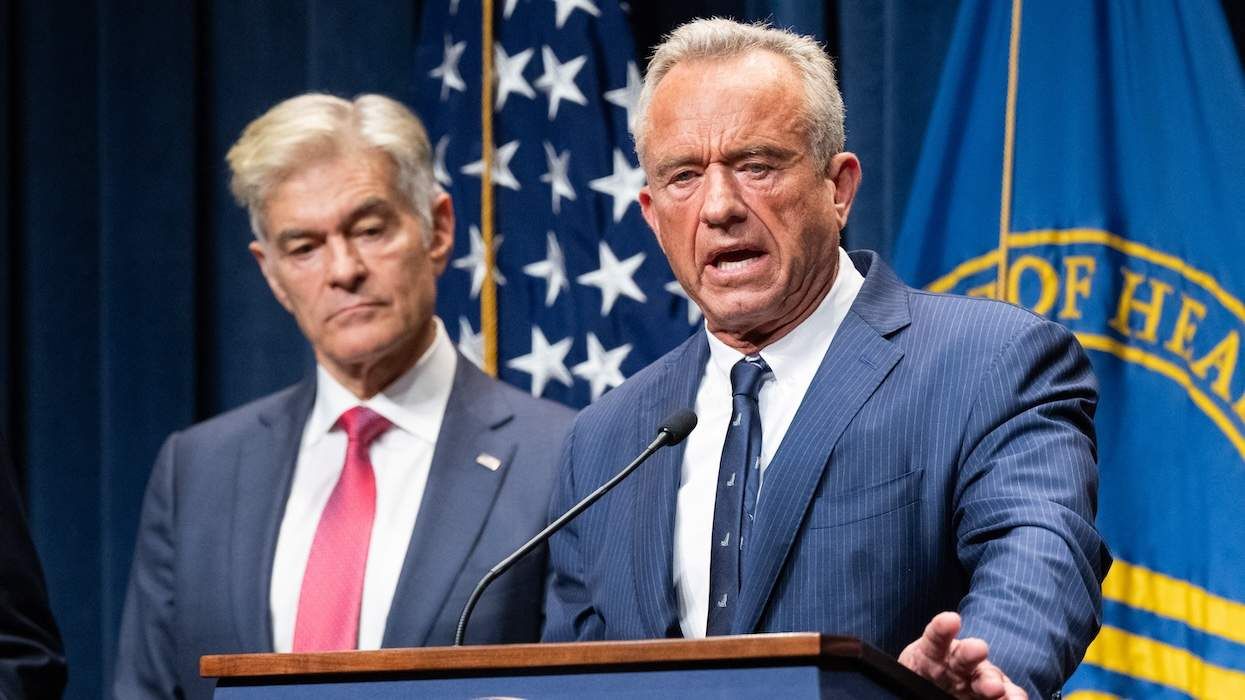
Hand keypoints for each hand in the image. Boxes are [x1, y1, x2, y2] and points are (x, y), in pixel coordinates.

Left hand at [898, 611, 1026, 699]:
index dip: (942, 628)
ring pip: (988, 677)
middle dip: (972, 651)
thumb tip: (880, 683)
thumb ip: (903, 674)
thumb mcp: (907, 672)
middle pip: (965, 656)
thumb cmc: (918, 679)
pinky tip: (1019, 699)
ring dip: (997, 681)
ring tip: (1002, 690)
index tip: (950, 620)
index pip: (936, 636)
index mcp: (933, 652)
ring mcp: (975, 681)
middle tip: (978, 650)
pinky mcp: (990, 696)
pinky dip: (1014, 696)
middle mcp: (957, 664)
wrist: (931, 689)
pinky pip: (1007, 694)